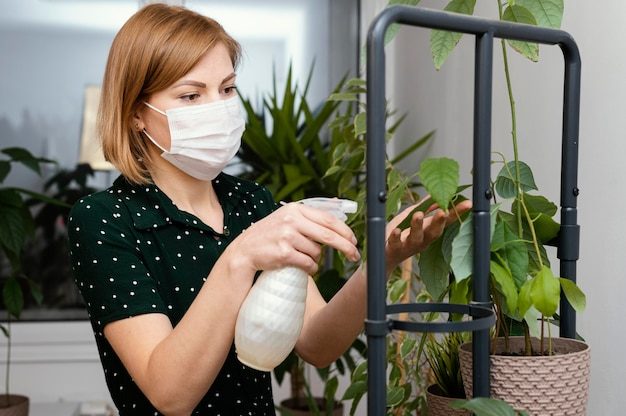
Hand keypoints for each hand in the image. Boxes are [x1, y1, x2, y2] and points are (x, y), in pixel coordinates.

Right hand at [227, 203, 359, 276]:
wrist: (245, 251)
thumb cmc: (269, 235)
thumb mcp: (287, 218)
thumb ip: (309, 216)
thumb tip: (337, 208)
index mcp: (295, 209)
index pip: (328, 219)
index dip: (345, 231)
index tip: (354, 240)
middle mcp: (292, 220)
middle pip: (328, 235)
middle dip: (345, 247)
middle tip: (354, 256)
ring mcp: (287, 237)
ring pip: (317, 252)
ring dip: (316, 259)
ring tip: (303, 258)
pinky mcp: (284, 253)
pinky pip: (308, 263)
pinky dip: (310, 268)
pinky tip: (303, 267)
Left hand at [384, 199, 471, 271]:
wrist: (382, 258)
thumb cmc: (399, 235)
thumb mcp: (411, 218)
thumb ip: (425, 207)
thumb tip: (437, 192)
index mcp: (428, 232)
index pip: (445, 222)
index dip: (456, 213)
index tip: (468, 203)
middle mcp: (422, 241)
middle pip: (434, 232)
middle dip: (439, 222)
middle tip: (443, 211)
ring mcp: (407, 246)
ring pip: (415, 238)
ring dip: (417, 226)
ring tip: (418, 215)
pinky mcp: (393, 249)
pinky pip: (395, 243)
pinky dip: (396, 237)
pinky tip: (396, 230)